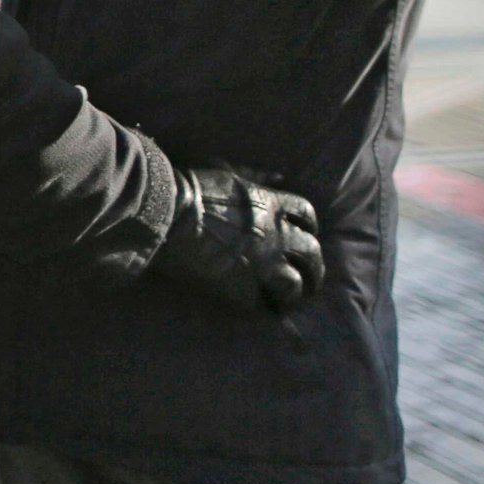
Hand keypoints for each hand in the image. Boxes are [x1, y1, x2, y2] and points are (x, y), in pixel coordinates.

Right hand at [150, 165, 323, 312]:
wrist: (169, 214)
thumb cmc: (193, 189)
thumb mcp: (230, 173)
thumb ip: (257, 176)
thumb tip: (280, 177)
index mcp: (272, 205)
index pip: (307, 216)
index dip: (309, 227)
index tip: (305, 234)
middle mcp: (276, 237)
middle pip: (311, 254)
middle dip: (314, 266)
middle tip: (310, 274)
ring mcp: (262, 265)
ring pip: (295, 285)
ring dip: (294, 290)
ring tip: (289, 296)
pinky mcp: (242, 288)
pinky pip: (263, 306)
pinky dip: (265, 308)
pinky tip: (263, 310)